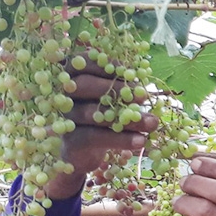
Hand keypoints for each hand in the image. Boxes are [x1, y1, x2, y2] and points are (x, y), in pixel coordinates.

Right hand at [45, 63, 157, 199]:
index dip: (106, 65)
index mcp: (72, 78)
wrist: (85, 153)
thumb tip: (144, 92)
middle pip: (83, 84)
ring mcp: (64, 118)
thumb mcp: (113, 101)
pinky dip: (120, 139)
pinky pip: (95, 136)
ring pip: (93, 113)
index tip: (131, 72)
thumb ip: (123, 91)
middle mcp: (63, 95)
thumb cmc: (104, 119)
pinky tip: (140, 141)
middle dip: (115, 88)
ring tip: (152, 123)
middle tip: (143, 96)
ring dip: (126, 118)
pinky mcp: (70, 140)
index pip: (82, 62)